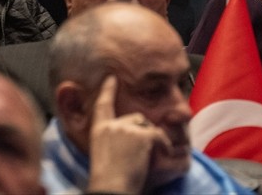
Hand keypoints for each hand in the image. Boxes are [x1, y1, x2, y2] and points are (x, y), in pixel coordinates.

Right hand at [86, 75, 169, 194]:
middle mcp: (111, 126)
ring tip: (145, 160)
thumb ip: (113, 141)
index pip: (103, 105)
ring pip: (148, 127)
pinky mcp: (141, 135)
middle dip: (143, 132)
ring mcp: (125, 128)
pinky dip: (163, 146)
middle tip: (142, 153)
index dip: (107, 90)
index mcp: (98, 131)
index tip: (111, 78)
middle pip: (135, 118)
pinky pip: (159, 135)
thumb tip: (128, 140)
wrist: (111, 189)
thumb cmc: (109, 181)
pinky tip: (159, 156)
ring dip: (152, 140)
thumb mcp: (103, 155)